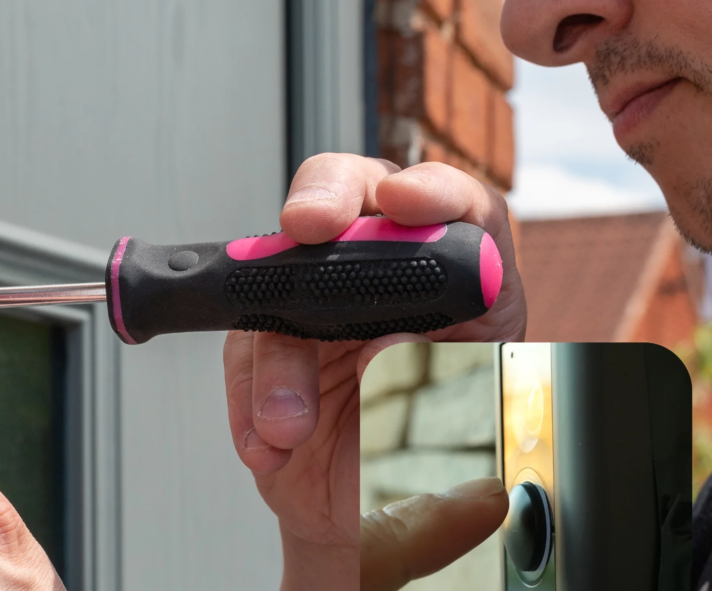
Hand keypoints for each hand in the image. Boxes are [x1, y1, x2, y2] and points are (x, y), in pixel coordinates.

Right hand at [222, 154, 525, 589]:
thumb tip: (395, 337)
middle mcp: (386, 275)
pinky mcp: (267, 342)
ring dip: (279, 356)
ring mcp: (319, 304)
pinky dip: (248, 400)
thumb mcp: (469, 412)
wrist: (371, 522)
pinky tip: (271, 443)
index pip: (458, 206)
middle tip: (309, 226)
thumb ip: (448, 368)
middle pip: (350, 198)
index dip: (434, 191)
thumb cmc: (435, 461)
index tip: (406, 200)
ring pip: (281, 283)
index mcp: (459, 278)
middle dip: (324, 202)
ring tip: (292, 425)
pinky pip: (242, 349)